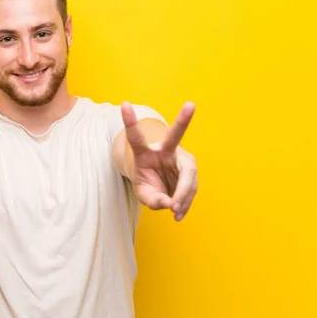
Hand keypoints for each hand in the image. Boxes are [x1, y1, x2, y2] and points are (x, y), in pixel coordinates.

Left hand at [121, 101, 197, 221]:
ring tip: (174, 212)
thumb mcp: (142, 192)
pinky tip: (178, 213)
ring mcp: (179, 157)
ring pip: (187, 175)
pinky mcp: (189, 169)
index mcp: (143, 151)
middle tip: (191, 104)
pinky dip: (185, 202)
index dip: (129, 122)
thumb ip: (152, 199)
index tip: (124, 104)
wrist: (157, 180)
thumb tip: (169, 203)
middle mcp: (164, 149)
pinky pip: (191, 187)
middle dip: (183, 119)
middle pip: (175, 135)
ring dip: (182, 196)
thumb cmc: (145, 181)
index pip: (135, 137)